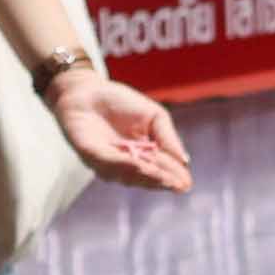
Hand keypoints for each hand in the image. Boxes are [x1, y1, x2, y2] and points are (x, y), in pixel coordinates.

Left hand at [52, 69, 191, 190]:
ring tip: (161, 177)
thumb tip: (185, 161)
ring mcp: (109, 163)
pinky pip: (107, 163)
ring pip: (129, 175)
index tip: (186, 184)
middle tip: (176, 184)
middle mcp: (127, 165)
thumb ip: (168, 137)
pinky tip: (138, 165)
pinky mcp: (90, 156)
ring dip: (145, 176)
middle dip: (161, 180)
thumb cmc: (121, 102)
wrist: (88, 90)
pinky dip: (123, 165)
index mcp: (146, 156)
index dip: (174, 178)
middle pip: (147, 177)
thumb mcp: (154, 116)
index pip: (163, 170)